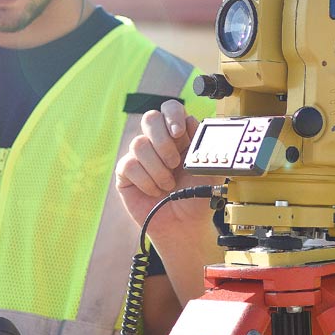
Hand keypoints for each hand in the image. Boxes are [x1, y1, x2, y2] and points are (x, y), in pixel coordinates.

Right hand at [115, 99, 219, 235]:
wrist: (184, 224)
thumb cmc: (196, 197)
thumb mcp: (209, 170)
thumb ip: (204, 146)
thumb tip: (194, 123)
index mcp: (179, 136)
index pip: (171, 109)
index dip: (173, 116)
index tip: (179, 134)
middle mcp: (158, 142)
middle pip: (150, 118)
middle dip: (163, 141)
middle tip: (174, 163)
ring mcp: (140, 156)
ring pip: (139, 143)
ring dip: (157, 168)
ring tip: (169, 184)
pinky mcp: (126, 172)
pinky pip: (129, 164)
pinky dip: (146, 180)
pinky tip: (155, 190)